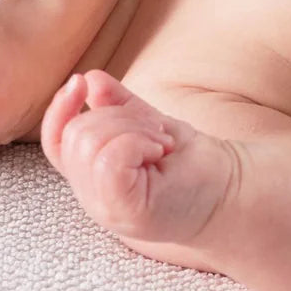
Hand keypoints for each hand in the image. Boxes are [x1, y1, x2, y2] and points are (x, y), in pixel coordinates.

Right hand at [39, 71, 237, 245]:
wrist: (235, 191)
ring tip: (160, 142)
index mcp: (92, 177)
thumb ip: (117, 106)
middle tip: (156, 131)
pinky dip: (135, 143)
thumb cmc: (192, 162)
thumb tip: (92, 79)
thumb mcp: (147, 124)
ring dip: (132, 129)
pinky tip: (158, 151)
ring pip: (89, 143)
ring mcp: (106, 208)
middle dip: (117, 117)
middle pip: (74, 135)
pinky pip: (107, 160)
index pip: (55, 142)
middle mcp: (92, 196)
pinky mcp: (124, 211)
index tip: (79, 81)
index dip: (59, 109)